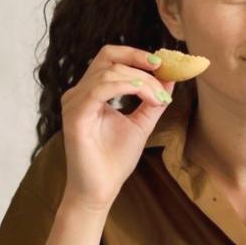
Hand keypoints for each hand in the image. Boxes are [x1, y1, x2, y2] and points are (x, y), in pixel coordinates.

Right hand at [58, 44, 176, 214]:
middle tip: (164, 77)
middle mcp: (79, 94)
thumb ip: (153, 100)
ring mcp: (74, 104)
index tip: (163, 63)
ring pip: (108, 72)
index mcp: (91, 92)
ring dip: (140, 80)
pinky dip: (125, 87)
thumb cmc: (115, 160)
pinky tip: (143, 94)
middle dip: (141, 63)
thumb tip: (170, 78)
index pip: (110, 58)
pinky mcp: (75, 117)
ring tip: (158, 98)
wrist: (101, 190)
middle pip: (108, 57)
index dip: (136, 54)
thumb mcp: (141, 124)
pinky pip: (99, 89)